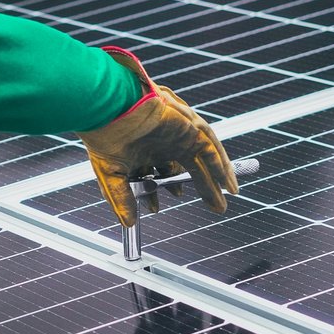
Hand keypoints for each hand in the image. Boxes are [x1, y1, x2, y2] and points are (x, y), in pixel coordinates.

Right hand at [76, 48, 237, 227]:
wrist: (109, 109)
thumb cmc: (105, 135)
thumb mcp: (112, 175)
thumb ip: (122, 199)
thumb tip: (129, 224)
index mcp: (146, 148)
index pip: (160, 172)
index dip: (161, 191)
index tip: (156, 208)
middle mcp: (165, 140)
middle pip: (190, 167)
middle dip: (203, 188)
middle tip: (215, 207)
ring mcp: (179, 133)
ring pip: (203, 158)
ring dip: (215, 179)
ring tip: (224, 200)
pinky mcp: (189, 127)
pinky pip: (210, 148)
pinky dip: (220, 166)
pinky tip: (228, 184)